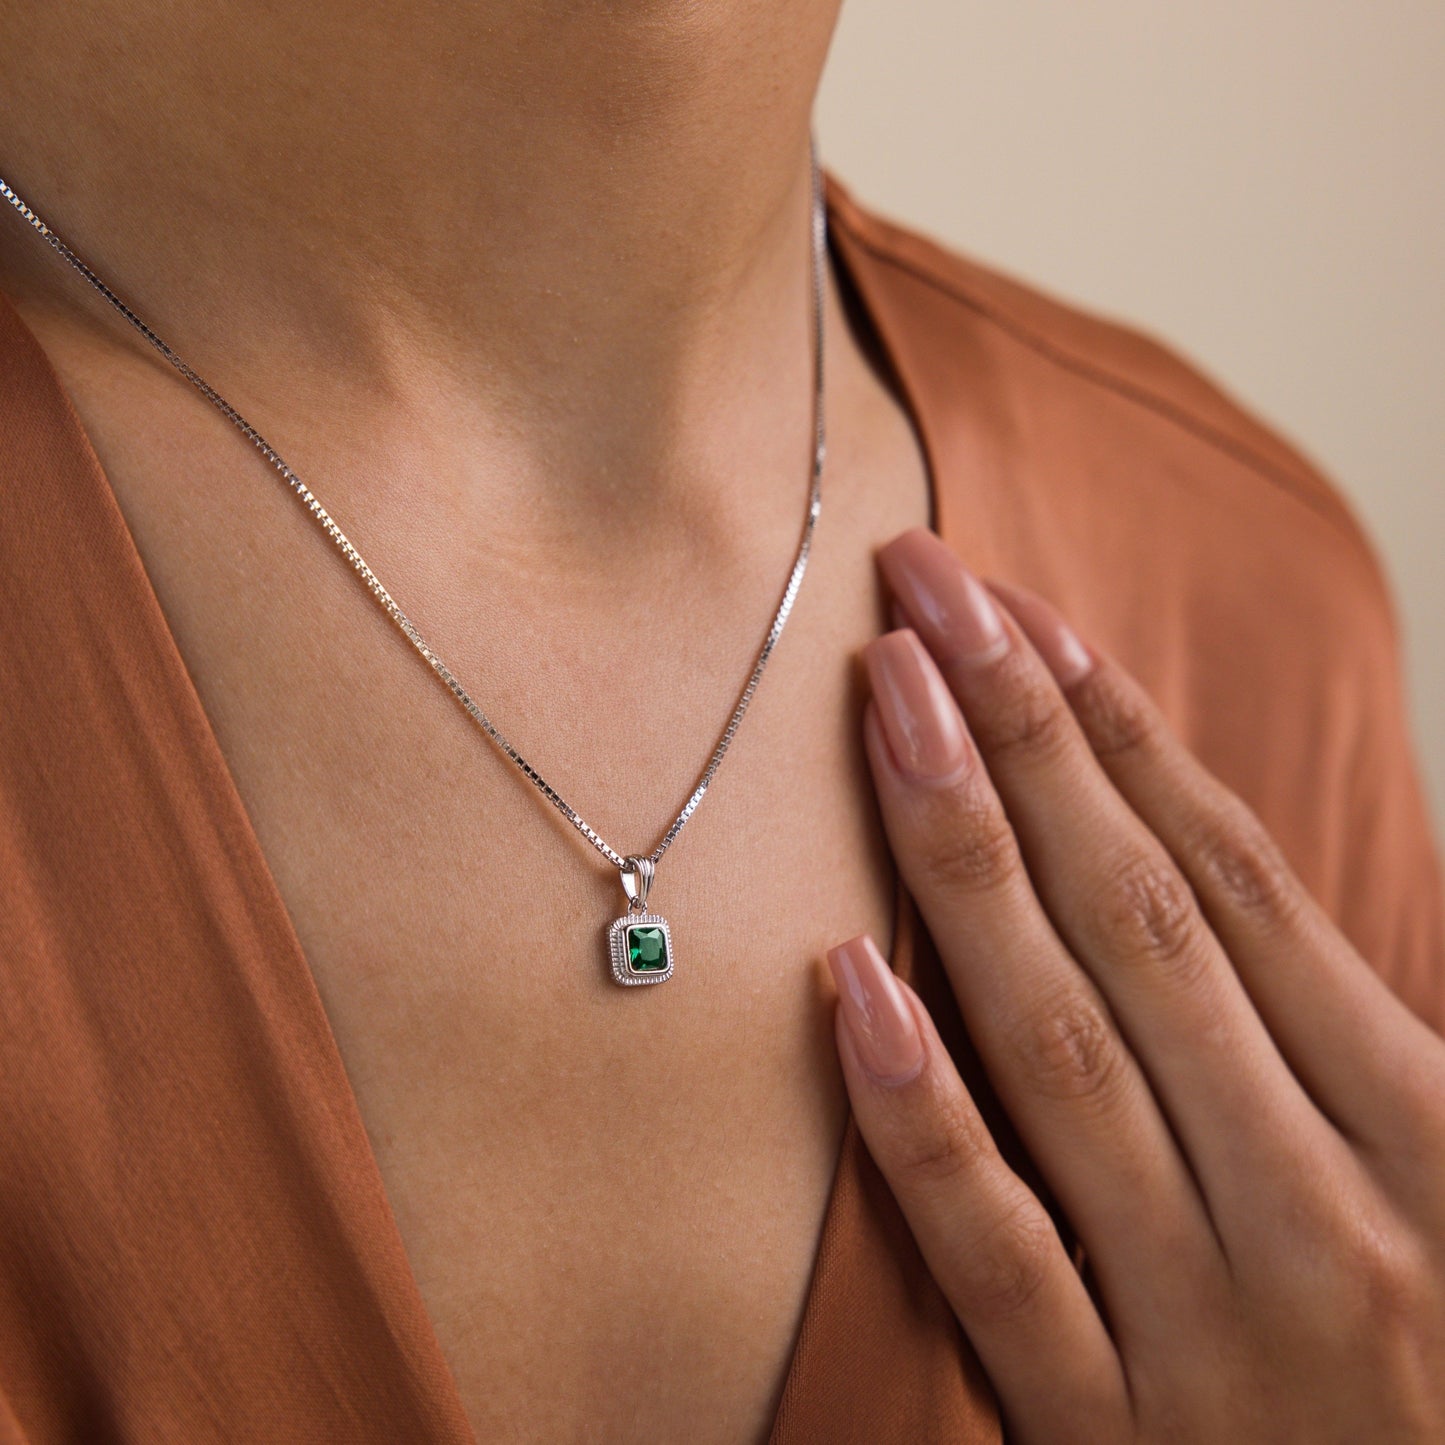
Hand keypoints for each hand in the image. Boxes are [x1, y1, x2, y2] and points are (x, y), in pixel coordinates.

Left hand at [828, 527, 1444, 1442]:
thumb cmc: (1433, 1356)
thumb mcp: (1439, 1175)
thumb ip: (1347, 1040)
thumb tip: (1215, 857)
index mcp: (1426, 1130)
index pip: (1238, 881)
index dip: (1121, 733)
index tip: (1020, 616)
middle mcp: (1328, 1212)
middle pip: (1142, 920)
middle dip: (1024, 738)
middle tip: (926, 594)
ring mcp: (1217, 1330)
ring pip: (1064, 1048)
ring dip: (965, 857)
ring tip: (885, 707)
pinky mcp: (1114, 1439)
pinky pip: (1000, 1257)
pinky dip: (922, 1117)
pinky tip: (846, 983)